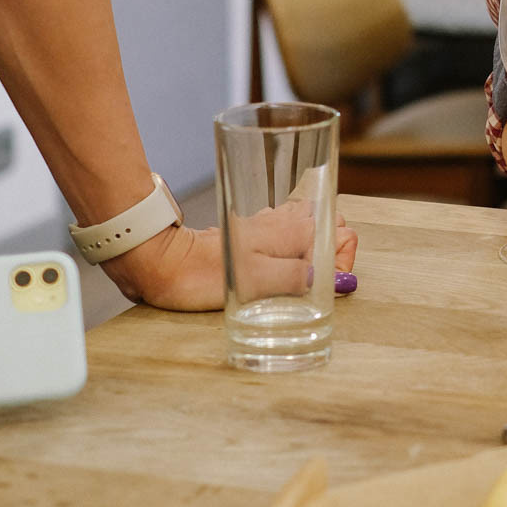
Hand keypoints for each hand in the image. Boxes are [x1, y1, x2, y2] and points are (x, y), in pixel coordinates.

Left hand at [103, 212, 358, 310]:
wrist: (161, 261)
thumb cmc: (202, 274)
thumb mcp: (255, 284)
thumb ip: (297, 278)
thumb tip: (332, 279)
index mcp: (294, 229)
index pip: (345, 233)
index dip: (345, 262)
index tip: (329, 286)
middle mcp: (285, 219)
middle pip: (332, 225)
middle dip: (334, 254)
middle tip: (317, 283)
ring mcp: (268, 223)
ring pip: (311, 229)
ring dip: (314, 252)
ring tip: (299, 280)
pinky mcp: (251, 231)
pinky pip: (287, 235)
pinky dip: (293, 250)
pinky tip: (278, 270)